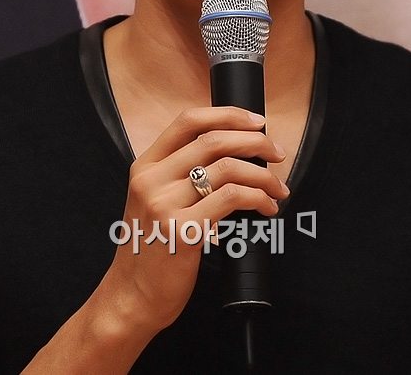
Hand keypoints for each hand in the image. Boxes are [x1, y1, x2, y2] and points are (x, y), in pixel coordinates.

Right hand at [104, 106, 288, 333]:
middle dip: (255, 142)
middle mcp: (152, 180)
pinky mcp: (183, 231)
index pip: (188, 121)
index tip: (256, 122)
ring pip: (228, 168)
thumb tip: (234, 150)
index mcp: (145, 166)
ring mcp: (165, 205)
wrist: (132, 295)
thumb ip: (180, 173)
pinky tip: (266, 208)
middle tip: (277, 153)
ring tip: (277, 188)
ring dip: (264, 175)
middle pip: (213, 140)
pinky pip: (232, 198)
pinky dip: (258, 198)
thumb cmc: (152, 247)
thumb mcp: (154, 199)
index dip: (227, 114)